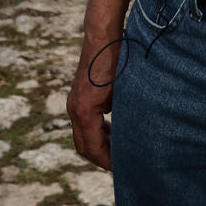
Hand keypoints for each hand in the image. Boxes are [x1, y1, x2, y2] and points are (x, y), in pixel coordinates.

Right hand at [67, 42, 116, 169]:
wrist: (103, 36)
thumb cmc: (117, 63)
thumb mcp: (123, 94)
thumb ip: (122, 118)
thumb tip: (131, 141)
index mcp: (84, 112)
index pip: (93, 148)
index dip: (108, 161)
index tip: (123, 168)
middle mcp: (75, 109)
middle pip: (83, 146)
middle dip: (101, 157)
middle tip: (122, 165)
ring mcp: (74, 102)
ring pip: (82, 135)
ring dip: (100, 144)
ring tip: (120, 150)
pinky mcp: (79, 96)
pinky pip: (84, 122)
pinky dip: (97, 131)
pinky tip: (113, 131)